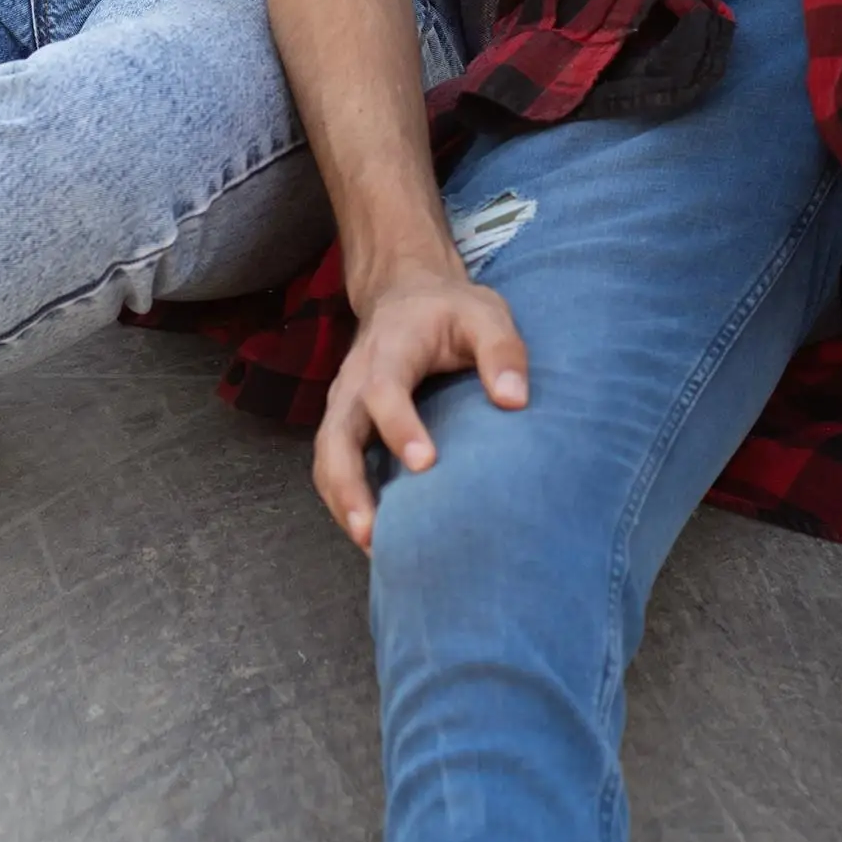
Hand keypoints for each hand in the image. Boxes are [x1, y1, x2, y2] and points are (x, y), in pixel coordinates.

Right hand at [313, 264, 528, 550]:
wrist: (408, 296)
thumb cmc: (452, 312)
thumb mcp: (485, 314)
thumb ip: (502, 351)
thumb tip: (515, 401)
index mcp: (390, 347)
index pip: (384, 388)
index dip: (398, 426)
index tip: (425, 464)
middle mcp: (356, 378)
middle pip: (336, 433)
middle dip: (349, 483)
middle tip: (372, 531)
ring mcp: (344, 403)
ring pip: (326, 456)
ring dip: (341, 501)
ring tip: (369, 545)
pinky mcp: (345, 424)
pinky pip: (332, 465)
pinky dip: (343, 500)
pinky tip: (372, 535)